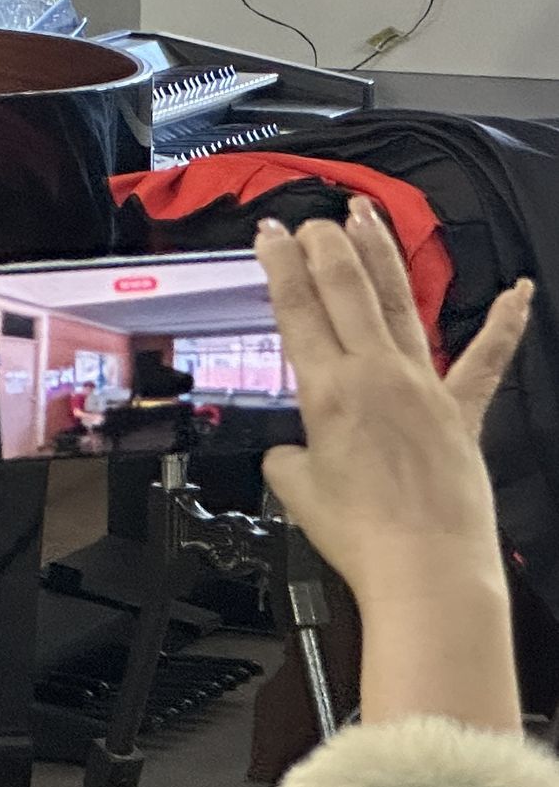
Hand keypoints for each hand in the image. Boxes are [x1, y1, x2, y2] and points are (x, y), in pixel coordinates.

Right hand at [257, 203, 529, 731]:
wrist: (427, 570)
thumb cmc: (361, 536)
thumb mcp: (297, 490)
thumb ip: (291, 458)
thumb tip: (296, 453)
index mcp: (327, 391)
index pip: (297, 308)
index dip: (280, 264)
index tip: (270, 234)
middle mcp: (376, 376)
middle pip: (346, 289)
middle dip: (325, 244)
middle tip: (311, 218)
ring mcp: (424, 388)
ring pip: (400, 303)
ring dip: (381, 254)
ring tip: (366, 216)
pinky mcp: (462, 413)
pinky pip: (485, 360)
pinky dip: (504, 323)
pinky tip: (516, 291)